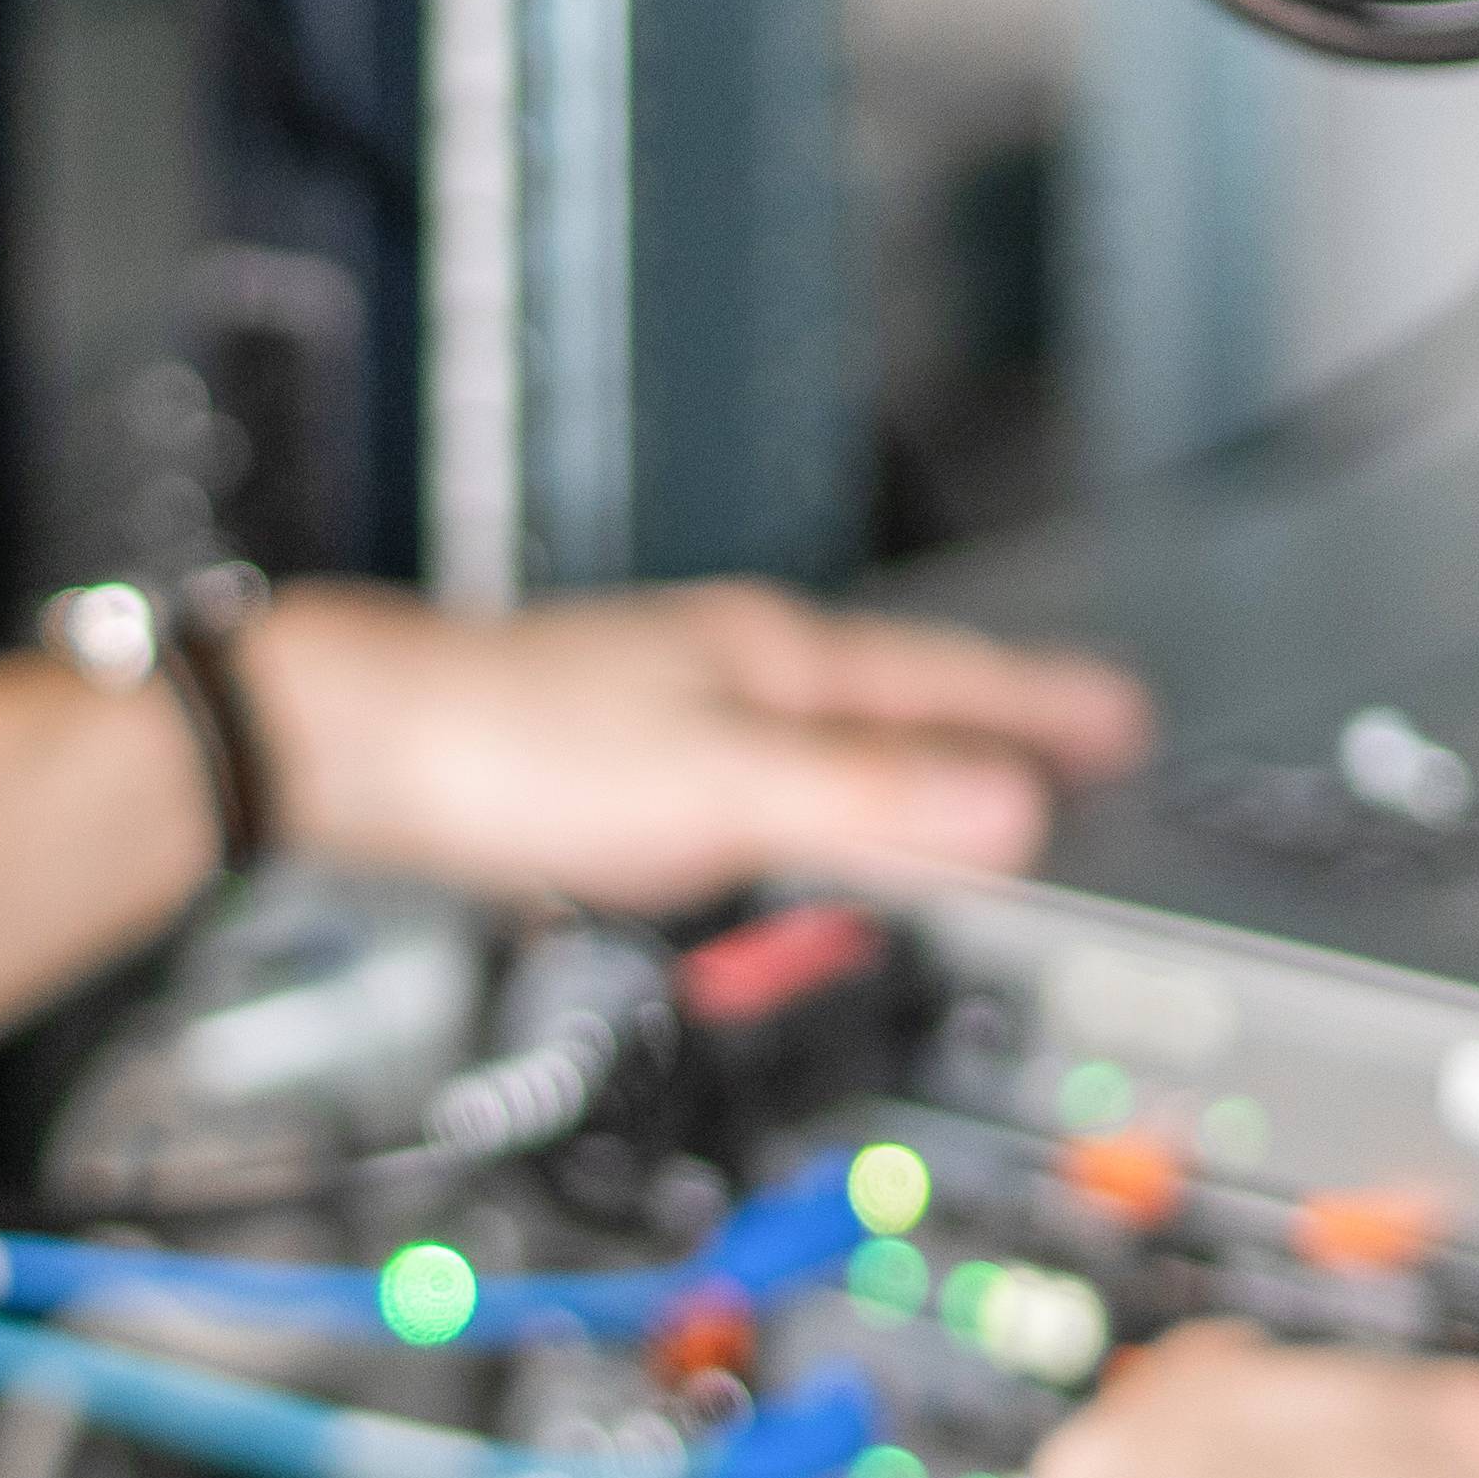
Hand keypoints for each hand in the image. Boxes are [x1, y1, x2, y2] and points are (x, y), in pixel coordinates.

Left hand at [238, 578, 1156, 903]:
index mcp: (778, 660)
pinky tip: (788, 817)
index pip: (954, 682)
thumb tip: (1013, 811)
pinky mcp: (618, 755)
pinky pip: (760, 772)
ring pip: (830, 731)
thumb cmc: (508, 750)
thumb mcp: (718, 788)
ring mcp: (676, 703)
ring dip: (907, 761)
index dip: (1047, 710)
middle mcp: (736, 664)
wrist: (350, 745)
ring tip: (965, 783)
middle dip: (996, 726)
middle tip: (1078, 743)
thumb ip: (866, 801)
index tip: (1128, 720)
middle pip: (903, 698)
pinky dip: (813, 799)